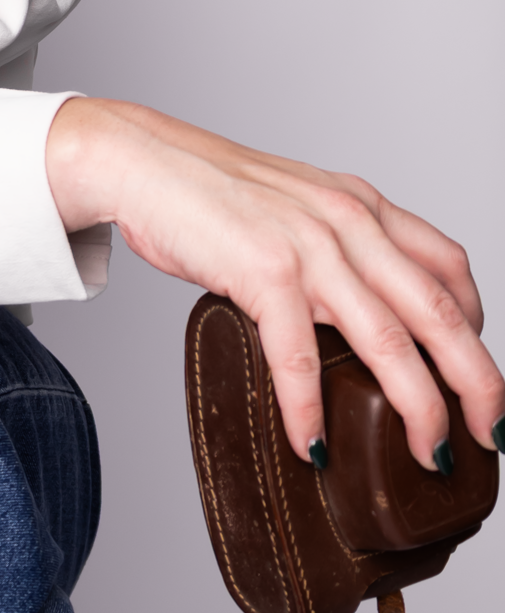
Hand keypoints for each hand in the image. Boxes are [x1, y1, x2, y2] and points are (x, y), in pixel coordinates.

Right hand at [46, 98, 504, 467]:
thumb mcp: (295, 207)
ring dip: (417, 405)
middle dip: (477, 381)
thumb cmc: (207, 192)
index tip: (478, 373)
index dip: (476, 325)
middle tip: (491, 433)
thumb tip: (347, 313)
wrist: (142, 159)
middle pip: (440, 312)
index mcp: (363, 206)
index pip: (449, 266)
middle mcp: (351, 222)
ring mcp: (310, 246)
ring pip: (389, 340)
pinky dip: (308, 407)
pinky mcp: (264, 270)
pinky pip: (298, 355)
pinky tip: (311, 445)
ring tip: (428, 453)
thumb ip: (332, 247)